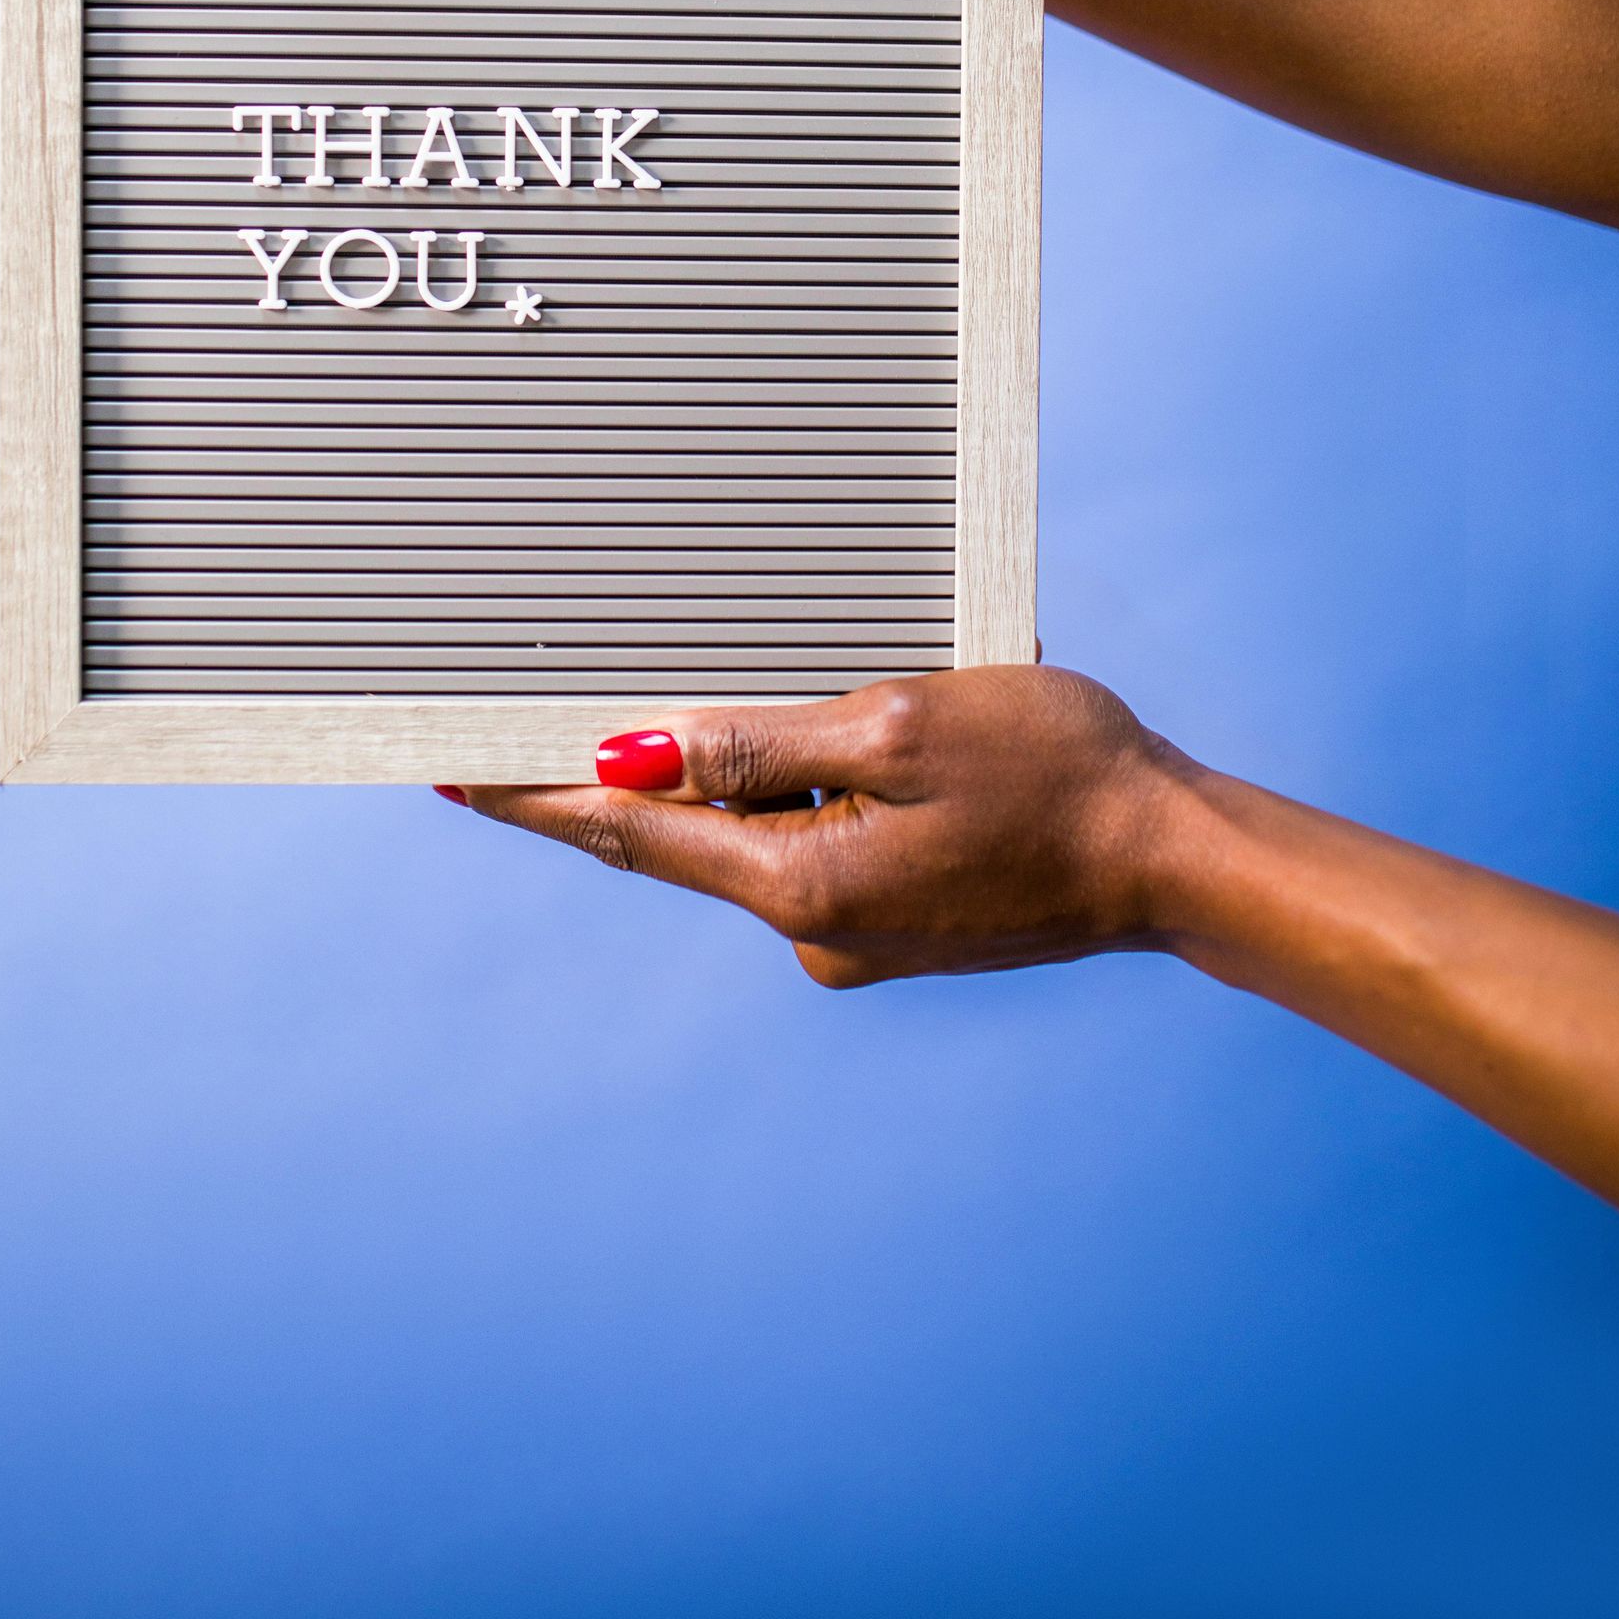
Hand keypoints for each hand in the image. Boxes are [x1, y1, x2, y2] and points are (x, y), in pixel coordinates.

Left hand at [455, 660, 1618, 1224]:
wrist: (1173, 858)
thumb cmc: (1053, 773)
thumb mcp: (901, 728)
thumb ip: (762, 744)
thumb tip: (636, 756)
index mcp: (800, 884)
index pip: (627, 833)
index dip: (532, 799)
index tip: (445, 775)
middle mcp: (812, 927)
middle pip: (681, 836)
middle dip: (619, 776)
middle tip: (524, 720)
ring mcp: (857, 931)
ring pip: (759, 830)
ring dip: (740, 769)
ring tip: (743, 688)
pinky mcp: (899, 914)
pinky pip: (820, 839)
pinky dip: (808, 787)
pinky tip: (851, 735)